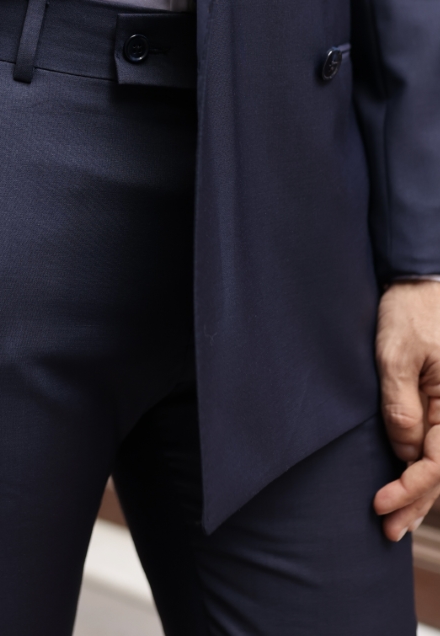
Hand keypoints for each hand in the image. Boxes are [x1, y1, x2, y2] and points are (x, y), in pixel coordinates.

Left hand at [374, 280, 439, 539]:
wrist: (416, 283)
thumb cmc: (408, 312)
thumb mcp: (396, 355)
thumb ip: (400, 405)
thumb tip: (405, 451)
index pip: (439, 463)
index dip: (411, 488)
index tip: (380, 502)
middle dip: (415, 502)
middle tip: (386, 530)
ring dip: (420, 493)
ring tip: (395, 522)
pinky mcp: (439, 403)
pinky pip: (435, 444)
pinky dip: (422, 469)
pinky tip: (408, 488)